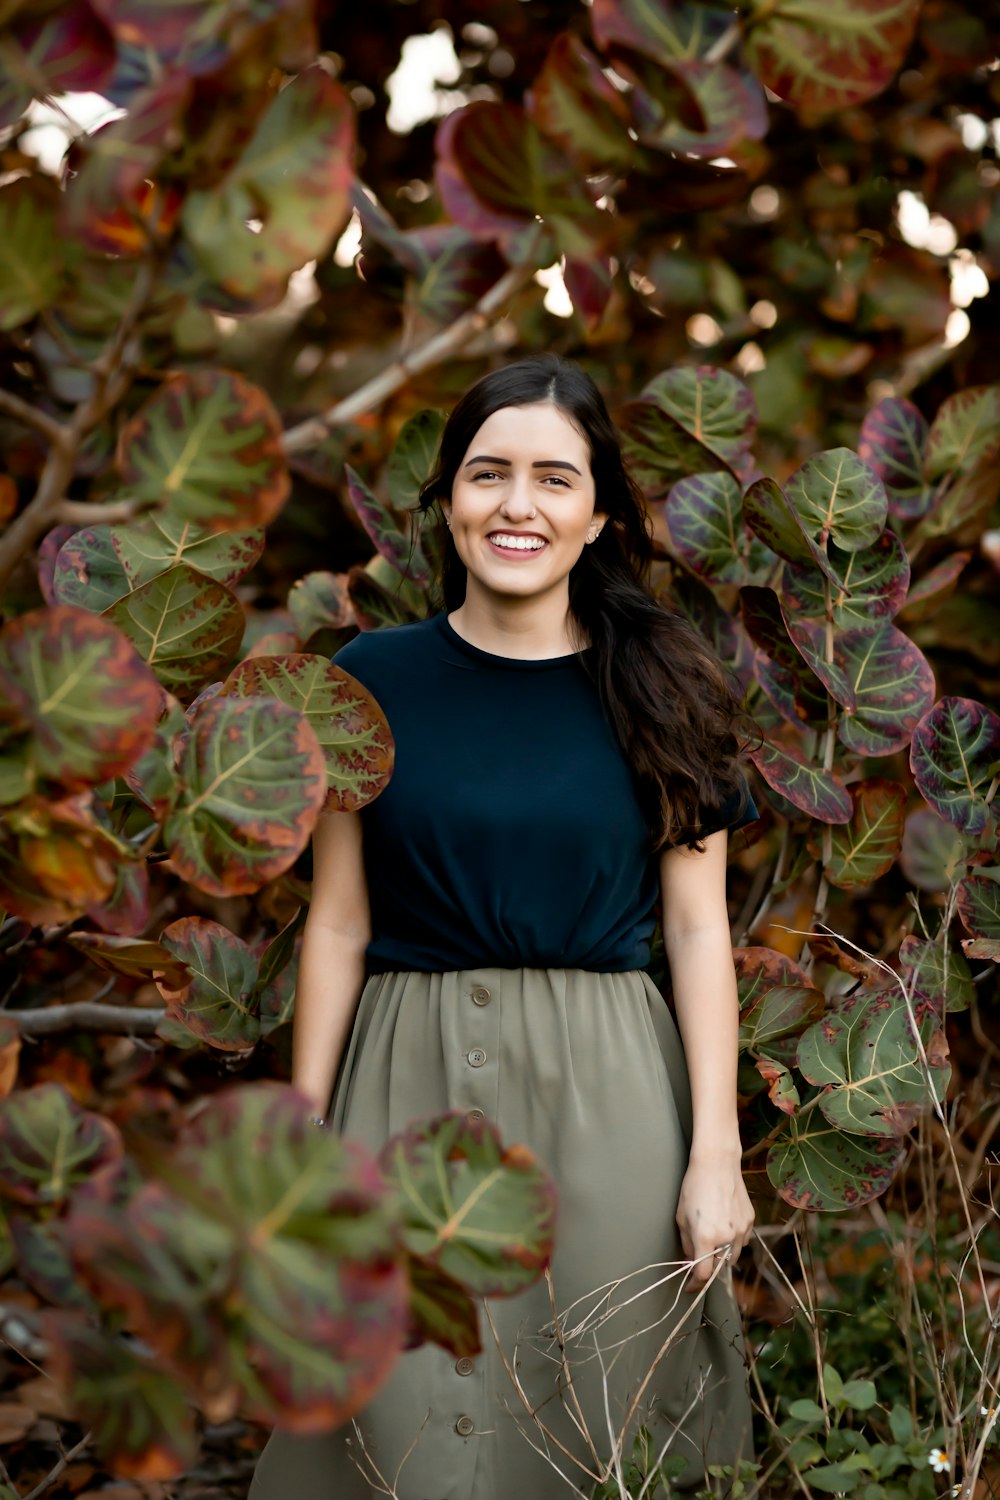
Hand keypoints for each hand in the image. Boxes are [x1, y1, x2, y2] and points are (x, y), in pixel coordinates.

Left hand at [675, 1151, 753, 1290]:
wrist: (717, 1163)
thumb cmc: (694, 1186)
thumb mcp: (682, 1217)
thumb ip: (687, 1244)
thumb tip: (689, 1262)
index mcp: (706, 1237)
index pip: (703, 1275)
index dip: (695, 1285)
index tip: (690, 1288)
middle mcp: (726, 1237)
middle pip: (719, 1268)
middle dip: (709, 1268)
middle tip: (699, 1260)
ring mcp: (741, 1230)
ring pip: (732, 1256)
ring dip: (722, 1256)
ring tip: (712, 1240)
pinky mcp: (750, 1221)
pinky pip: (741, 1241)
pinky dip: (732, 1241)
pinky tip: (724, 1225)